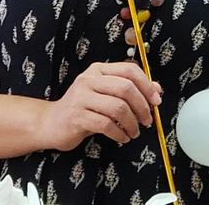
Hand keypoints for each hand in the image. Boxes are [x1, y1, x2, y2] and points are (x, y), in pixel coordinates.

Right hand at [46, 62, 162, 150]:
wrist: (51, 122)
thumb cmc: (82, 107)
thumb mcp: (105, 93)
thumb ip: (128, 88)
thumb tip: (156, 89)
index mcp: (98, 70)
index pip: (129, 70)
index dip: (147, 85)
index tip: (156, 100)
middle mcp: (89, 79)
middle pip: (126, 88)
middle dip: (142, 106)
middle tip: (147, 119)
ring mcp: (81, 97)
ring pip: (118, 107)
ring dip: (132, 123)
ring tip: (134, 131)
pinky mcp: (77, 116)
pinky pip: (106, 124)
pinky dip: (119, 133)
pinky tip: (122, 137)